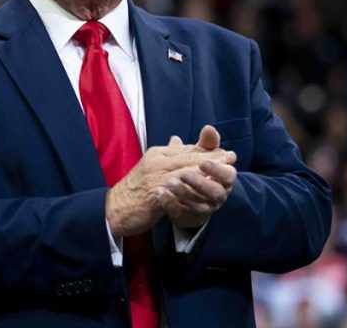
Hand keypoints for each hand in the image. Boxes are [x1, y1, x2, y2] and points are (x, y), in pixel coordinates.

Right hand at [106, 127, 235, 237]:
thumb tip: (178, 139)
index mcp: (156, 154)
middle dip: (212, 159)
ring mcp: (154, 178)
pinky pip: (177, 193)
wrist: (114, 207)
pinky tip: (206, 195)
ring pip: (185, 173)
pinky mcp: (153, 195)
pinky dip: (193, 192)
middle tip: (231, 159)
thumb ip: (167, 155)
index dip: (207, 151)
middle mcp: (156, 163)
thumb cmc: (134, 189)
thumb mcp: (151, 167)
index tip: (227, 153)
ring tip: (224, 175)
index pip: (186, 150)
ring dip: (207, 173)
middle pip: (188, 158)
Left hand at [158, 126, 237, 228]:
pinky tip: (160, 194)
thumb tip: (209, 128)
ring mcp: (205, 208)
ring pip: (199, 204)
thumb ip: (205, 144)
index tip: (203, 162)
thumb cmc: (196, 171)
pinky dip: (171, 204)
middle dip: (200, 182)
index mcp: (223, 179)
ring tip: (168, 182)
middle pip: (215, 192)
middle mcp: (218, 195)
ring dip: (184, 192)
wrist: (183, 195)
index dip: (217, 169)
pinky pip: (183, 214)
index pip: (228, 174)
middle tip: (183, 173)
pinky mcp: (191, 218)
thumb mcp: (199, 156)